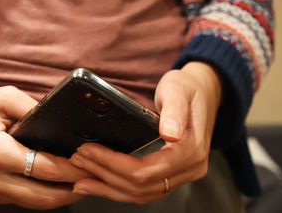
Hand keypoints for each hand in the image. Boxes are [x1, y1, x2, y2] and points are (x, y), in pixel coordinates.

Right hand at [0, 86, 92, 208]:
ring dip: (61, 195)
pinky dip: (44, 195)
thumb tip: (59, 119)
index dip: (73, 168)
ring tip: (83, 182)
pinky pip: (22, 200)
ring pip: (34, 203)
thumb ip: (33, 107)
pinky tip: (59, 184)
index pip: (46, 169)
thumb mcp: (3, 97)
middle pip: (43, 196)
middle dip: (73, 188)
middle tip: (95, 178)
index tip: (91, 163)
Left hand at [69, 61, 221, 203]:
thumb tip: (169, 134)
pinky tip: (101, 183)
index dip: (113, 164)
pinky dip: (121, 189)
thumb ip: (174, 111)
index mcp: (191, 150)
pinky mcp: (174, 174)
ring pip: (142, 194)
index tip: (88, 150)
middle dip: (105, 175)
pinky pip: (146, 190)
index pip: (146, 170)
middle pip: (141, 186)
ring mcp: (184, 174)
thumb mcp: (179, 90)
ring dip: (109, 188)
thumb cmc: (187, 88)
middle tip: (78, 160)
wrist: (203, 91)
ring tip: (82, 179)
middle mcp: (191, 168)